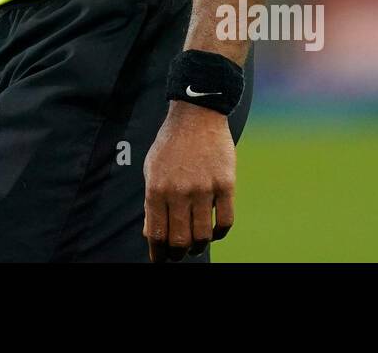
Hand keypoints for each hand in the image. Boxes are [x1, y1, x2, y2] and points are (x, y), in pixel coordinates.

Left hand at [142, 102, 235, 261]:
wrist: (196, 116)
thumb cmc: (170, 145)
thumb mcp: (151, 170)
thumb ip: (151, 202)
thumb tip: (152, 234)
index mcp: (157, 188)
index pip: (157, 234)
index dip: (158, 253)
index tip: (160, 260)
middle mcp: (179, 191)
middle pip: (180, 240)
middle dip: (178, 253)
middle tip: (179, 254)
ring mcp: (204, 189)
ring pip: (203, 235)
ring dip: (198, 246)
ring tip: (195, 245)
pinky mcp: (226, 184)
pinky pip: (225, 221)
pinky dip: (220, 233)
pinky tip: (214, 231)